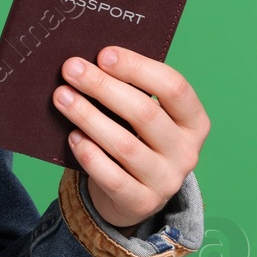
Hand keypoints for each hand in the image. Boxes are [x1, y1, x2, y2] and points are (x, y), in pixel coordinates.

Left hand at [51, 46, 209, 229]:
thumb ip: (129, 92)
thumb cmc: (136, 140)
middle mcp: (187, 152)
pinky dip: (90, 154)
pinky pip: (112, 177)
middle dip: (103, 86)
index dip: (138, 68)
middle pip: (144, 112)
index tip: (103, 54)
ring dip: (88, 116)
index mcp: (194, 122)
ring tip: (62, 97)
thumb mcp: (144, 118)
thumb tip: (89, 63)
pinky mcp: (142, 202)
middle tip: (71, 69)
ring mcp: (166, 180)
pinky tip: (73, 136)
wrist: (134, 196)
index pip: (174, 87)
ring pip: (124, 144)